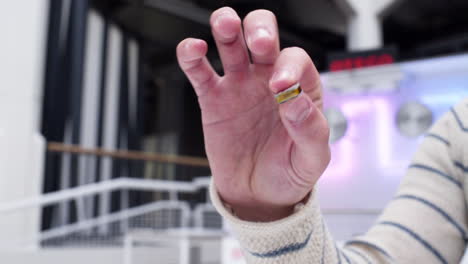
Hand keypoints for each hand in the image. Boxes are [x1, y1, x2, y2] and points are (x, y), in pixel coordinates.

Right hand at [176, 7, 329, 220]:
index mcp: (298, 89)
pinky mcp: (213, 99)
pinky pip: (199, 72)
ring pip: (230, 44)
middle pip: (263, 36)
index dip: (289, 66)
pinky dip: (192, 57)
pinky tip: (194, 49)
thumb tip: (297, 103)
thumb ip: (310, 131)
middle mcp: (268, 79)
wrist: (257, 194)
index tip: (280, 88)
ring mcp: (239, 86)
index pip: (295, 60)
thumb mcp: (311, 159)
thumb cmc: (288, 172)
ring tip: (225, 25)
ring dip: (227, 27)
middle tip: (259, 43)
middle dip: (260, 30)